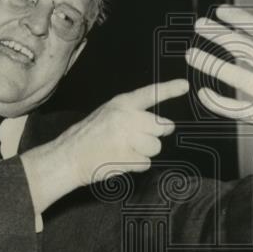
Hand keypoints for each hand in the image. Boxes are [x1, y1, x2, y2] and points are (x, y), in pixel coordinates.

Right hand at [21, 79, 188, 212]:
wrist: (68, 156)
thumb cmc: (89, 136)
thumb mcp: (108, 114)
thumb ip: (133, 115)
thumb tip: (165, 125)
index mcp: (121, 104)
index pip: (149, 94)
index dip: (169, 89)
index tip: (184, 85)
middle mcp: (126, 118)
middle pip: (160, 127)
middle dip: (153, 136)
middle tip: (135, 140)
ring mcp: (126, 138)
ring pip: (155, 147)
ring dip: (144, 152)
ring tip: (124, 151)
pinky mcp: (126, 157)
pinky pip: (146, 163)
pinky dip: (136, 165)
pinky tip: (121, 160)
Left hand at [185, 0, 252, 174]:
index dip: (239, 19)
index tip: (221, 11)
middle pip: (243, 50)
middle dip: (218, 35)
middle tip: (199, 26)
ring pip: (235, 77)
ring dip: (211, 65)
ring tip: (192, 54)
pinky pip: (237, 110)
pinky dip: (219, 103)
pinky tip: (204, 93)